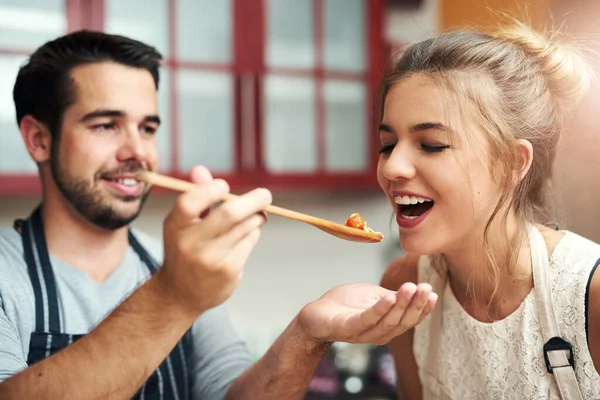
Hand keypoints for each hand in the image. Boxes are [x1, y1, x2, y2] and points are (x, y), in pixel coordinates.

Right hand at [157, 165, 271, 315]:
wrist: (181, 293)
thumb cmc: (185, 248)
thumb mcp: (184, 222)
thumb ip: (196, 195)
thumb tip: (200, 169)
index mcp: (175, 226)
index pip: (189, 204)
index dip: (209, 191)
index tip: (224, 186)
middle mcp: (190, 244)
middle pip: (228, 214)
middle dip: (252, 200)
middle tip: (265, 195)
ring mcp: (210, 259)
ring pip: (245, 227)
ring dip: (256, 217)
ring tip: (256, 215)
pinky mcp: (228, 271)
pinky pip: (249, 241)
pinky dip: (253, 233)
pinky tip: (247, 234)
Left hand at [296, 282, 436, 344]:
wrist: (315, 314)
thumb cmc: (345, 305)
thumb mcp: (374, 296)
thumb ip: (393, 296)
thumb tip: (416, 290)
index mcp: (387, 325)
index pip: (410, 319)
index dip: (423, 308)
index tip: (432, 292)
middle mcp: (378, 333)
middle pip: (402, 322)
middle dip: (416, 305)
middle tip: (425, 288)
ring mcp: (362, 333)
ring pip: (387, 322)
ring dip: (401, 305)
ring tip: (410, 288)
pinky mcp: (346, 328)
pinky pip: (365, 320)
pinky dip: (379, 310)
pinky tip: (389, 298)